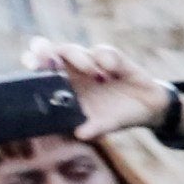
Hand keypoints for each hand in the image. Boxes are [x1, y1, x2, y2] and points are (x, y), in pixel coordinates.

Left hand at [40, 40, 178, 140]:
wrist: (149, 108)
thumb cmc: (119, 115)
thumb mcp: (107, 124)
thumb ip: (94, 127)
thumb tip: (81, 134)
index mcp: (63, 86)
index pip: (40, 70)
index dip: (33, 65)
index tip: (35, 68)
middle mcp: (72, 70)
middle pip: (47, 50)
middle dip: (43, 50)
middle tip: (51, 61)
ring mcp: (90, 61)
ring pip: (72, 49)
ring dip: (80, 60)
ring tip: (98, 76)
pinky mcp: (111, 57)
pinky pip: (103, 52)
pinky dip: (106, 60)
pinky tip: (113, 73)